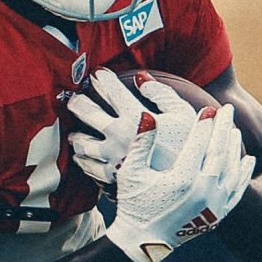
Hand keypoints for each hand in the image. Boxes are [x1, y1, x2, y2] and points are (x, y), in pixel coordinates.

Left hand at [67, 69, 195, 184]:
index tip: (97, 74)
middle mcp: (118, 136)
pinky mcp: (111, 177)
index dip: (103, 80)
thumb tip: (141, 77)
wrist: (184, 187)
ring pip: (83, 143)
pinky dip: (83, 160)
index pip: (113, 92)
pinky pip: (89, 167)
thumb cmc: (187, 147)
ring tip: (74, 133)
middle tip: (73, 98)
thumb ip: (161, 94)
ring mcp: (112, 158)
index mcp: (135, 118)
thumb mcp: (183, 115)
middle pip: (88, 114)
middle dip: (78, 102)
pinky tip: (83, 158)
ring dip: (76, 135)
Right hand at [106, 104, 254, 261]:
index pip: (199, 143)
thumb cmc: (134, 203)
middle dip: (224, 127)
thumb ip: (142, 143)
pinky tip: (248, 159)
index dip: (204, 123)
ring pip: (232, 169)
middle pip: (219, 151)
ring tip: (234, 129)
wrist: (144, 242)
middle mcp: (202, 192)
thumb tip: (148, 115)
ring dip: (235, 146)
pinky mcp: (219, 215)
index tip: (208, 107)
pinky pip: (237, 190)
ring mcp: (214, 205)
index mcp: (182, 180)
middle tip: (227, 109)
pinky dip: (244, 173)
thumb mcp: (131, 172)